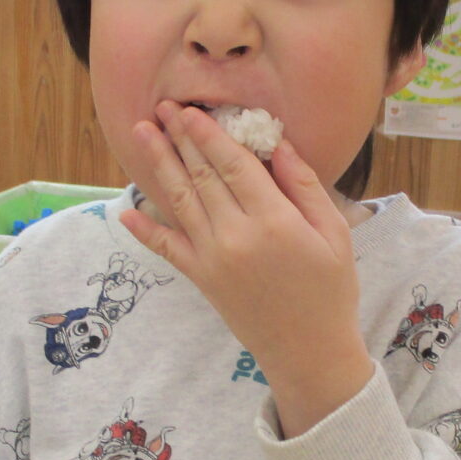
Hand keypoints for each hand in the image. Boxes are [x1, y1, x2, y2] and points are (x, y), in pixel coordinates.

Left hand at [120, 101, 375, 436]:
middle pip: (202, 175)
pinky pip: (168, 249)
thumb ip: (305, 187)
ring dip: (159, 165)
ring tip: (143, 134)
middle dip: (181, 138)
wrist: (309, 351)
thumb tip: (280, 145)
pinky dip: (145, 230)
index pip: (233, 164)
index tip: (192, 110)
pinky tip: (126, 210)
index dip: (209, 134)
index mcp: (274, 220)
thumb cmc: (330, 290)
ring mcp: (213, 258)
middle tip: (162, 108)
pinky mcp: (202, 279)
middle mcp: (236, 235)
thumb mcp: (334, 233)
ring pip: (181, 201)